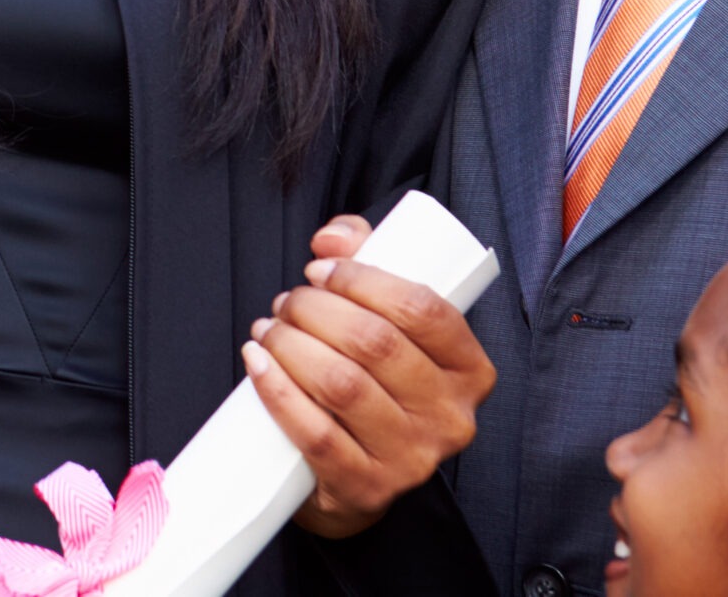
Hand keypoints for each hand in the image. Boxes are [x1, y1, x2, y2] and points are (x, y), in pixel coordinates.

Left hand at [241, 212, 496, 538]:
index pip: (424, 310)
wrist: (358, 475)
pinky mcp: (366, 488)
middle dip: (316, 309)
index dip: (363, 280)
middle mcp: (450, 417)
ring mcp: (411, 458)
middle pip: (375, 344)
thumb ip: (366, 257)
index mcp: (470, 370)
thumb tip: (332, 239)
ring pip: (342, 385)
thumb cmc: (376, 381)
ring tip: (269, 329)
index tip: (319, 269)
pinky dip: (278, 391)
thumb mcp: (387, 318)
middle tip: (287, 302)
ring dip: (291, 344)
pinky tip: (257, 362)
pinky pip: (316, 434)